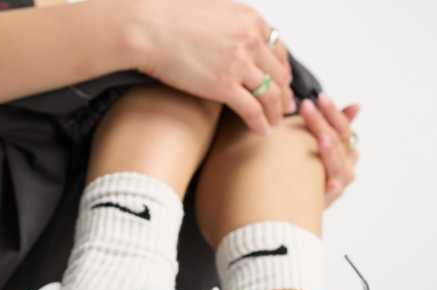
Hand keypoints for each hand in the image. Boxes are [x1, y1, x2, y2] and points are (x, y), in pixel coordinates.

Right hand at [134, 0, 294, 135]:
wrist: (150, 28)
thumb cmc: (170, 17)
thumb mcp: (212, 10)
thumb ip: (229, 24)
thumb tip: (229, 35)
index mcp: (251, 20)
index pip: (279, 49)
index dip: (284, 70)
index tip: (284, 82)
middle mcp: (251, 41)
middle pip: (278, 74)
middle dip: (285, 94)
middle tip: (286, 107)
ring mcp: (240, 65)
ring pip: (270, 95)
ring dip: (275, 112)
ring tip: (275, 124)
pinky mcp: (225, 86)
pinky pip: (252, 110)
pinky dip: (260, 123)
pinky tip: (262, 132)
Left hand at [300, 94, 359, 206]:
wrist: (297, 206)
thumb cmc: (309, 170)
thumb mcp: (319, 145)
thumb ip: (334, 126)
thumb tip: (357, 106)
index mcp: (347, 151)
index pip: (343, 127)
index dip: (333, 113)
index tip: (320, 98)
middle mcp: (347, 167)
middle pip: (338, 142)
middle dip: (321, 123)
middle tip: (306, 107)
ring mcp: (340, 184)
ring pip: (337, 164)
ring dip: (330, 150)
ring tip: (321, 138)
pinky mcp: (328, 201)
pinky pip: (332, 193)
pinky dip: (332, 187)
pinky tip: (330, 183)